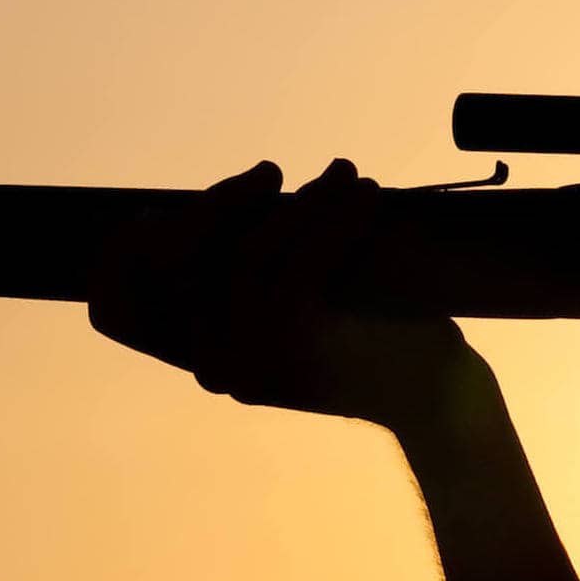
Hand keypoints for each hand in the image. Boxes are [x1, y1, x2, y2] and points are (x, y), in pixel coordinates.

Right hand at [87, 159, 482, 432]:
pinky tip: (363, 192)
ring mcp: (251, 358)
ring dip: (301, 202)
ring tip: (344, 175)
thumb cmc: (381, 352)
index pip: (139, 296)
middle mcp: (218, 368)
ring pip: (250, 251)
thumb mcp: (309, 319)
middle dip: (226, 204)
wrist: (444, 408)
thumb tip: (226, 209)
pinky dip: (334, 215)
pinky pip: (300, 257)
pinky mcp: (293, 340)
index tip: (166, 209)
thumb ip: (260, 282)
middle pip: (190, 260)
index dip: (136, 245)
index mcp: (211, 364)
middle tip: (270, 172)